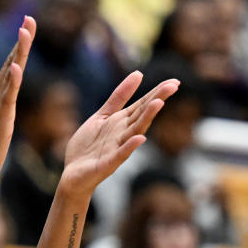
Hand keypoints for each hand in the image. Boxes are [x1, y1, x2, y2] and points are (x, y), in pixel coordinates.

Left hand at [58, 72, 176, 200]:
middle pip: (142, 115)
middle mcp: (123, 134)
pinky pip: (121, 155)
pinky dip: (130, 147)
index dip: (157, 92)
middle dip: (157, 99)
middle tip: (173, 86)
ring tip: (158, 103)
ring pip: (135, 132)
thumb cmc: (88, 146)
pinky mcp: (107, 164)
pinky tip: (140, 139)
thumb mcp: (102, 116)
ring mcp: (117, 149)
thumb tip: (139, 74)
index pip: (142, 105)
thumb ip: (119, 97)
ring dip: (147, 118)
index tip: (174, 82)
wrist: (73, 174)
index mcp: (122, 122)